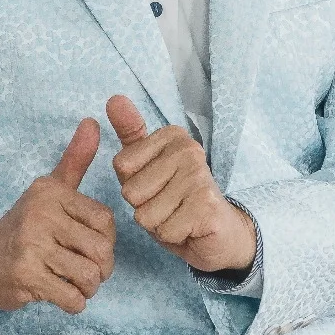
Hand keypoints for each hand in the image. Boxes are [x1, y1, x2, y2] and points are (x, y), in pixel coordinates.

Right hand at [0, 118, 115, 313]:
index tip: (90, 245)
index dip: (107, 241)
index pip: (106, 221)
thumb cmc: (24, 225)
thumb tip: (92, 121)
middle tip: (87, 271)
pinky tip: (61, 294)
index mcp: (51, 192)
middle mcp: (40, 214)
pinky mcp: (25, 276)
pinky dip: (74, 303)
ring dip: (87, 288)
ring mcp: (31, 246)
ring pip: (89, 276)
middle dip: (101, 269)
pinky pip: (71, 298)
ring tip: (74, 283)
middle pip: (101, 251)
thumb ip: (75, 160)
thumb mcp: (49, 189)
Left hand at [106, 95, 255, 273]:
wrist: (221, 233)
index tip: (158, 185)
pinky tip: (189, 228)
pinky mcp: (206, 206)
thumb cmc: (179, 199)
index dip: (133, 184)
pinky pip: (163, 230)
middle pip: (131, 191)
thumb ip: (130, 133)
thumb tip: (114, 98)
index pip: (122, 164)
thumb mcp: (149, 165)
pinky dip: (172, 236)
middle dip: (145, 207)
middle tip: (170, 204)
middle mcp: (188, 150)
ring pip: (145, 214)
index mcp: (173, 135)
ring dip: (158, 224)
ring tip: (178, 216)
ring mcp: (199, 177)